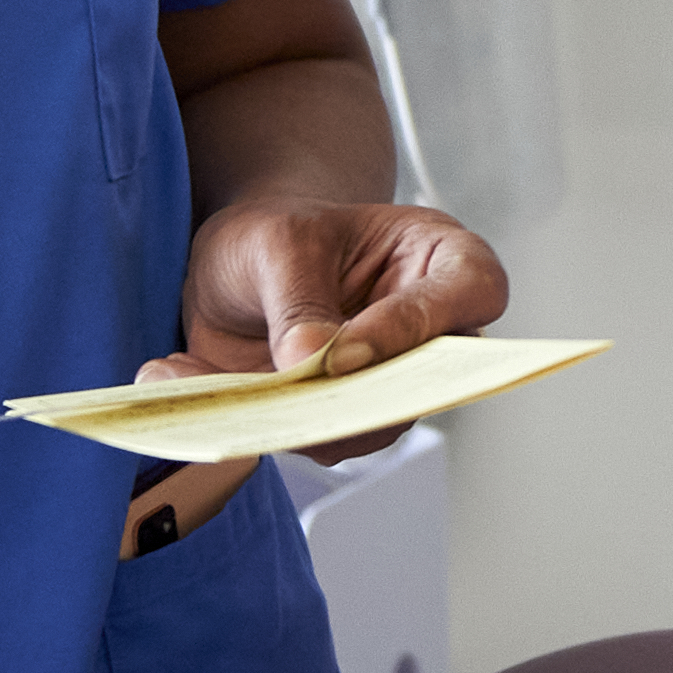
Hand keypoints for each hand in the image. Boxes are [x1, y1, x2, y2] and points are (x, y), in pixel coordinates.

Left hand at [169, 195, 507, 460]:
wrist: (241, 266)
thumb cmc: (279, 232)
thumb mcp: (277, 242)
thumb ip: (298, 298)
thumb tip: (311, 363)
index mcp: (439, 258)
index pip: (471, 291)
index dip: (420, 325)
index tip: (346, 351)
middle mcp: (430, 329)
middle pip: (432, 379)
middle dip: (361, 398)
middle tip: (294, 403)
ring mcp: (390, 381)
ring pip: (374, 425)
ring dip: (302, 421)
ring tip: (227, 392)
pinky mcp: (344, 418)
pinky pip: (318, 440)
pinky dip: (261, 427)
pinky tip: (201, 388)